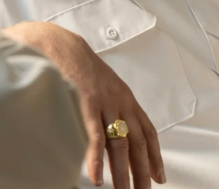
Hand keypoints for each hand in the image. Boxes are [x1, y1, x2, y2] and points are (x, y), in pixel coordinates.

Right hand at [2, 21, 164, 188]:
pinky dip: (97, 160)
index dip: (154, 155)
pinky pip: (95, 136)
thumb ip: (107, 104)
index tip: (159, 177)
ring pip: (119, 145)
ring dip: (122, 173)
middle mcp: (120, 101)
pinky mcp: (87, 103)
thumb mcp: (100, 83)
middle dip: (143, 171)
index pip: (147, 131)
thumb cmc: (75, 64)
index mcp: (125, 97)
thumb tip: (106, 127)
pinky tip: (97, 177)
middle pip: (137, 143)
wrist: (59, 44)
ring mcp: (105, 103)